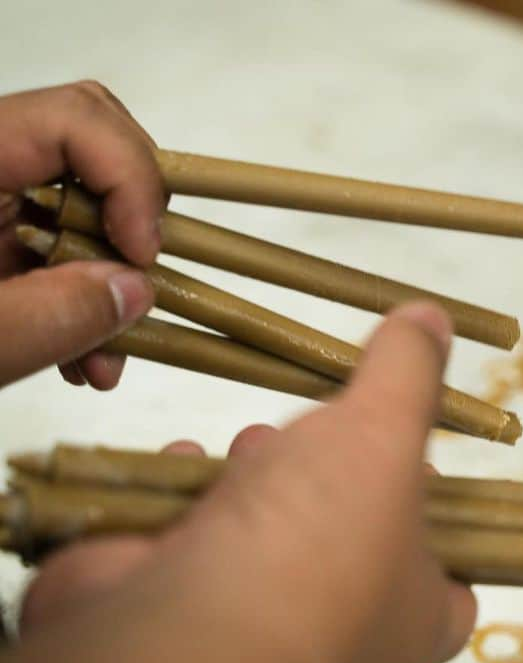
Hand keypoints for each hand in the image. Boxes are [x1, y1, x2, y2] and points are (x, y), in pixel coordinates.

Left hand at [0, 82, 162, 389]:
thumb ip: (51, 315)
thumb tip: (138, 292)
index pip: (75, 120)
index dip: (131, 178)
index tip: (146, 255)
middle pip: (93, 150)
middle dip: (137, 225)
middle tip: (145, 284)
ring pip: (86, 208)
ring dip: (115, 281)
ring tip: (109, 358)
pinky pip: (62, 250)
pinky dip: (84, 302)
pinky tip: (83, 359)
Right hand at [2, 303, 476, 662]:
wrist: (186, 634)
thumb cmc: (315, 547)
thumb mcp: (386, 433)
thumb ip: (408, 374)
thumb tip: (433, 320)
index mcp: (414, 614)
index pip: (451, 575)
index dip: (440, 518)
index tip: (420, 466)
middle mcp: (339, 634)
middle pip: (347, 544)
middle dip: (329, 479)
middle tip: (321, 437)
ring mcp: (254, 629)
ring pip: (261, 544)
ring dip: (254, 483)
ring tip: (256, 446)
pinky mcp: (179, 614)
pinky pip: (185, 546)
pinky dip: (181, 499)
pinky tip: (185, 464)